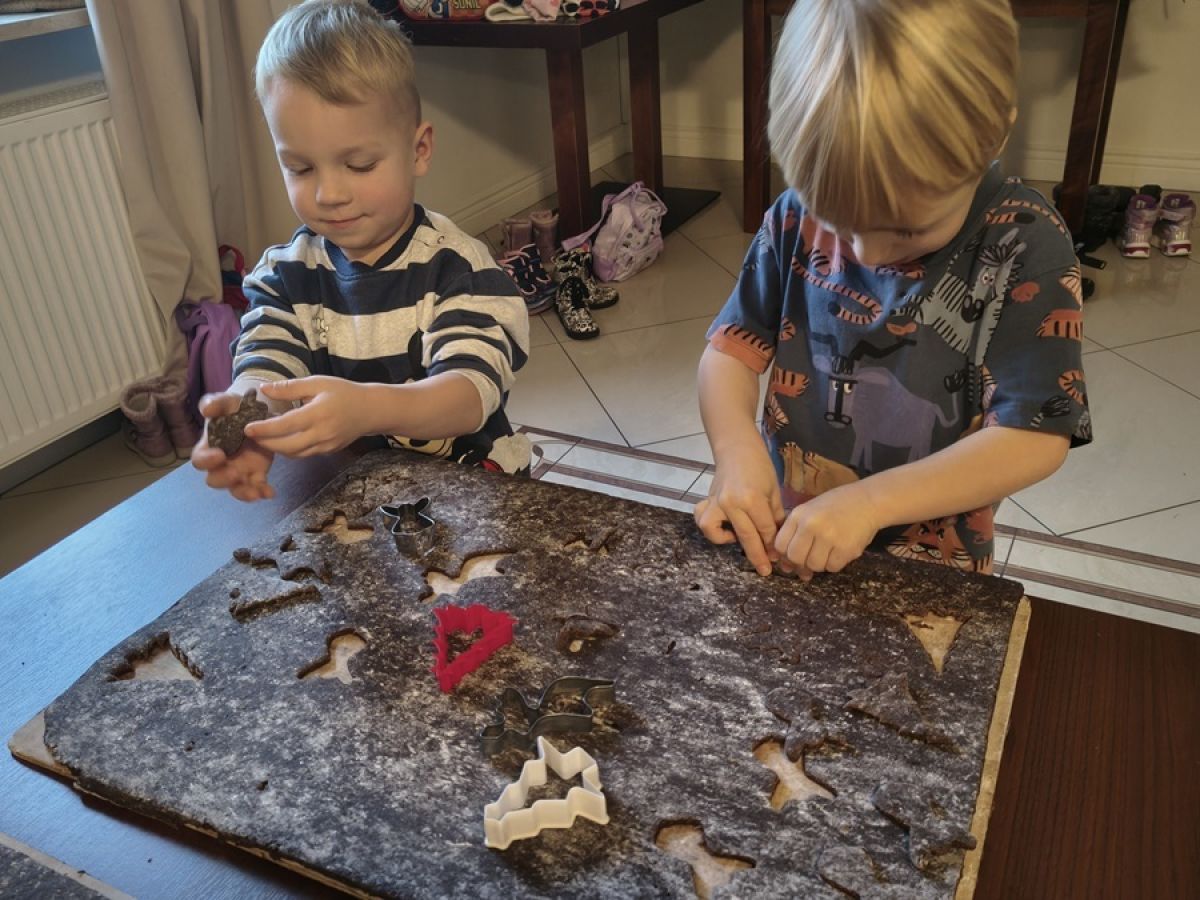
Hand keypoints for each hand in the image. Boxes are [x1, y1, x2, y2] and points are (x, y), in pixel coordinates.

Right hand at [191, 391, 275, 501]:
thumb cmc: (235, 408)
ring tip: (255, 493)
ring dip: (244, 493)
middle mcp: (222, 463)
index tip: (219, 455)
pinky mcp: (256, 473)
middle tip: (235, 474)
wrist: (259, 412)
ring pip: (235, 488)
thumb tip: (207, 410)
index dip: (206, 461)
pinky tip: (270, 493)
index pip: (200, 459)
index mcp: (210, 446)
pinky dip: (263, 492)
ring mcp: (239, 470)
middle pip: (214, 479)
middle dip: (223, 479)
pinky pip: (257, 487)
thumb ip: (215, 403)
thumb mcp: (227, 402)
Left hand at [246, 376, 370, 456]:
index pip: (286, 425)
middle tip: (250, 436)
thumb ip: (290, 388)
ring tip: (262, 439)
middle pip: (287, 446)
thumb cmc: (343, 392)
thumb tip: (263, 389)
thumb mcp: (317, 383)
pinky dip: (289, 450)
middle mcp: (322, 434)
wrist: (370, 410)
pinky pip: (304, 454)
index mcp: (318, 413)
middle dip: (266, 443)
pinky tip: (281, 440)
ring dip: (276, 448)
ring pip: (294, 454)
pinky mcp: (328, 452)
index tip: (247, 428)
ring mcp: (326, 446)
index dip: (264, 429)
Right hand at [694, 447, 784, 576]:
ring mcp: (716, 503)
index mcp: (752, 499)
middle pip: (747, 536)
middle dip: (758, 555)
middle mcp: (731, 503)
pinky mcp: (707, 501)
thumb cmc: (760, 467)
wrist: (737, 448)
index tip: (777, 558)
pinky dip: (711, 528)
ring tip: (736, 539)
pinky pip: (703, 520)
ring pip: (715, 532)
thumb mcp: (774, 492)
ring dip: (725, 540)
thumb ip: (775, 517)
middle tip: (765, 569)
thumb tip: (777, 542)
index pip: (765, 530)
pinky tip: (723, 527)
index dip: (772, 546)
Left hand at [774, 481, 880, 578]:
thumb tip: (786, 566)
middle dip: (801, 562)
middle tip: (811, 558)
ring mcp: (829, 537)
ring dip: (819, 564)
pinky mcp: (846, 548)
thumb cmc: (836, 506)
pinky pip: (832, 567)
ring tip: (827, 552)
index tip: (793, 555)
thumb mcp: (810, 511)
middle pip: (795, 557)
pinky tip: (839, 551)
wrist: (868, 501)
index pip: (780, 545)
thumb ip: (795, 533)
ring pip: (814, 565)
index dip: (784, 554)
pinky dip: (834, 564)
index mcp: (799, 515)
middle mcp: (811, 525)